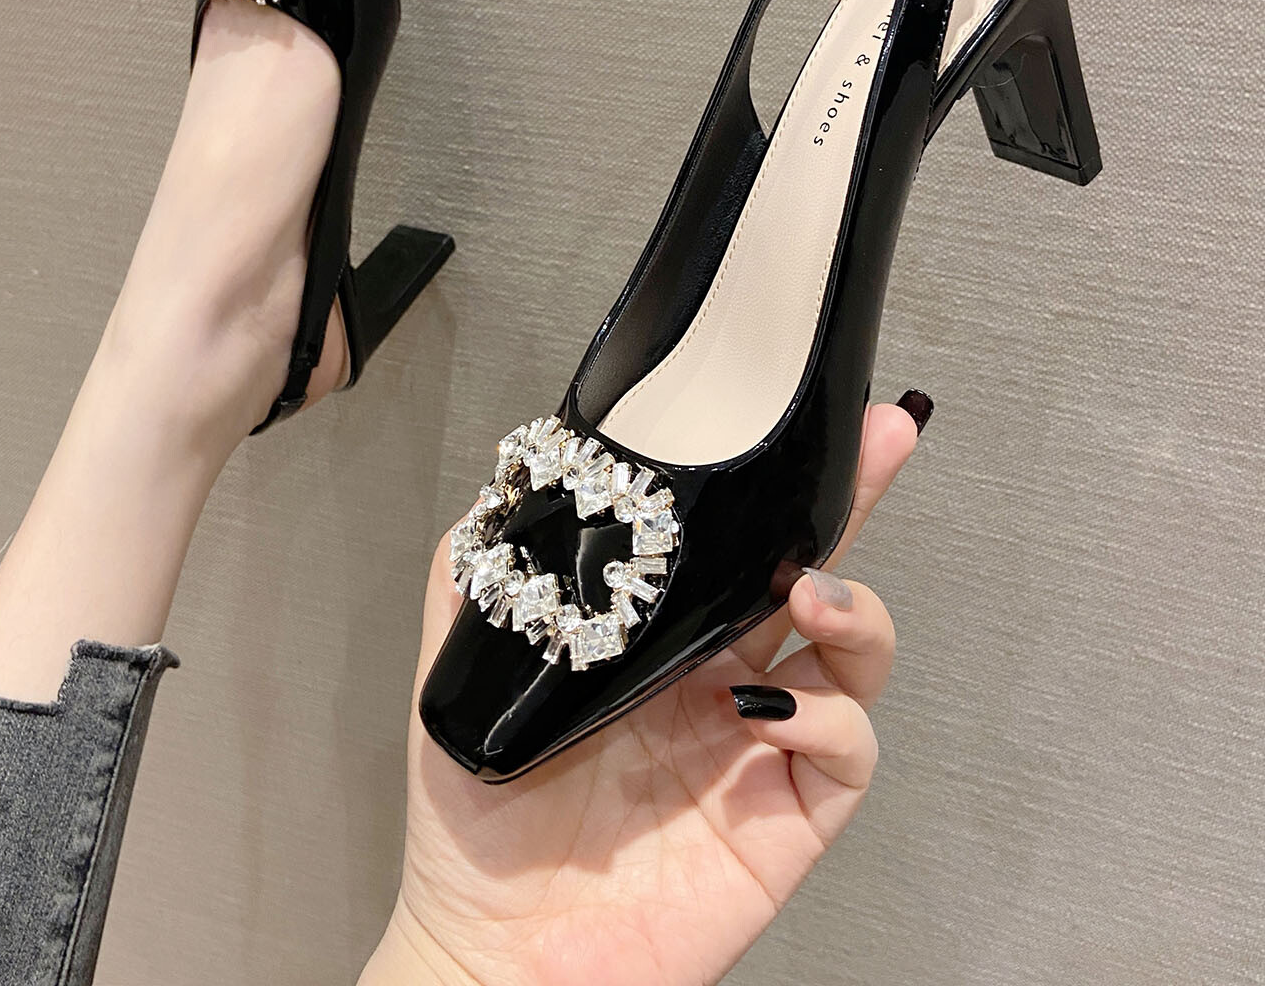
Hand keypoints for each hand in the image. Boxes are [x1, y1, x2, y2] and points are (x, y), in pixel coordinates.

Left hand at [363, 400, 921, 985]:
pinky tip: (771, 711)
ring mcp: (759, 742)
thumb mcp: (463, 664)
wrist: (495, 944)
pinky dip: (830, 717)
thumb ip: (484, 569)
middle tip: (884, 441)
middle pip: (811, 569)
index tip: (801, 413)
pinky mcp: (784, 816)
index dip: (773, 479)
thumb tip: (521, 481)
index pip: (732, 539)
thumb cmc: (476, 814)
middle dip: (856, 499)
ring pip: (853, 652)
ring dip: (854, 610)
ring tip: (810, 596)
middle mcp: (721, 675)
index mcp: (658, 635)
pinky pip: (845, 750)